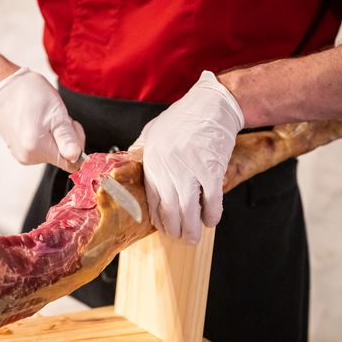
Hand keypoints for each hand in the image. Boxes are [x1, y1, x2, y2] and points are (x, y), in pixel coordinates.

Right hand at [0, 68, 84, 171]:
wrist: (4, 87)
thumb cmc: (30, 94)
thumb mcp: (56, 113)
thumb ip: (67, 138)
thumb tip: (76, 158)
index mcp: (37, 148)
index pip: (71, 163)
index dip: (77, 146)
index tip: (71, 127)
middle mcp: (28, 156)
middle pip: (62, 158)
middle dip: (66, 138)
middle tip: (58, 117)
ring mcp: (22, 155)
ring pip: (52, 152)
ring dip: (55, 136)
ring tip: (44, 117)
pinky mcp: (18, 151)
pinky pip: (41, 149)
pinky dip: (45, 137)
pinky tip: (37, 122)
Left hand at [129, 71, 243, 243]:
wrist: (213, 103)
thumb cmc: (184, 117)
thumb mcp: (154, 131)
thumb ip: (142, 150)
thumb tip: (129, 165)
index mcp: (152, 161)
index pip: (151, 199)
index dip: (158, 219)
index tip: (164, 229)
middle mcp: (167, 167)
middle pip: (169, 208)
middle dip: (174, 229)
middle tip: (180, 238)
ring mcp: (189, 168)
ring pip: (188, 209)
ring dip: (192, 228)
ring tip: (193, 237)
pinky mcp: (211, 169)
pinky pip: (211, 200)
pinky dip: (211, 214)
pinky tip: (211, 220)